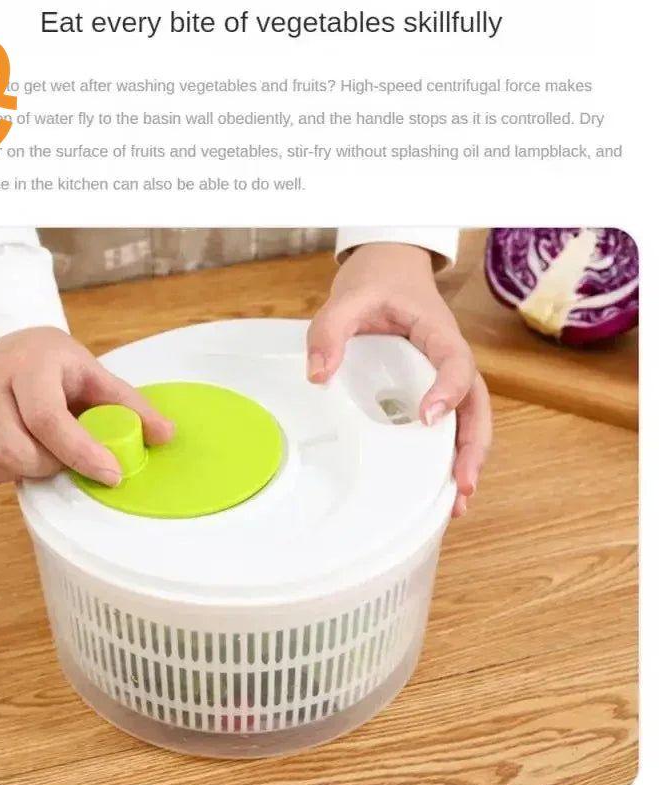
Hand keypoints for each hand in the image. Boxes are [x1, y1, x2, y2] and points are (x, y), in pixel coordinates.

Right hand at [0, 327, 174, 490]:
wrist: (0, 343)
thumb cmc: (53, 364)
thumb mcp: (95, 374)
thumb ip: (130, 405)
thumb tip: (166, 436)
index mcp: (31, 365)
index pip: (48, 417)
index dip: (81, 452)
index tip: (111, 473)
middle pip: (12, 448)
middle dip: (49, 465)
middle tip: (67, 458)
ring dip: (22, 472)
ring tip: (41, 455)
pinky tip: (15, 460)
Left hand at [307, 243, 491, 516]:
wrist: (389, 270)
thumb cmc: (378, 282)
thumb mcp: (349, 297)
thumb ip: (330, 330)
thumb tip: (318, 376)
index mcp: (438, 332)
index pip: (455, 361)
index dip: (448, 389)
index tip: (430, 416)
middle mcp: (450, 357)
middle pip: (476, 404)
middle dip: (473, 446)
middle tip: (463, 485)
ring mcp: (443, 375)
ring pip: (469, 419)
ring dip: (467, 459)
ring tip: (458, 503)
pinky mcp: (431, 388)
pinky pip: (449, 422)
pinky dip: (449, 454)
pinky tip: (439, 486)